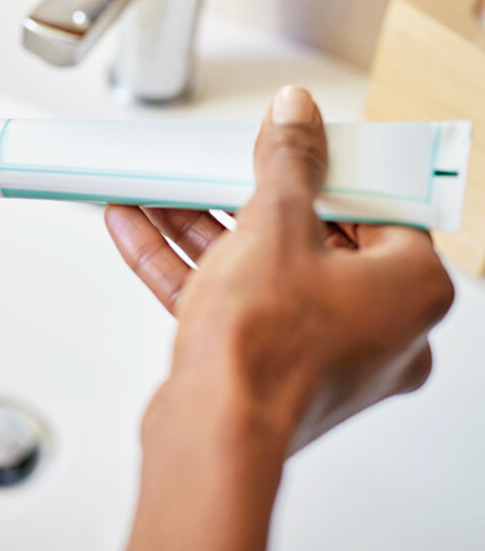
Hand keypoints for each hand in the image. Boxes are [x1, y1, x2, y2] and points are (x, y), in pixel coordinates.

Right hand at [102, 86, 454, 550]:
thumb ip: (288, 162)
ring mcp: (320, 352)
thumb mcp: (275, 225)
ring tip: (157, 190)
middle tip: (215, 166)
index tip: (290, 147)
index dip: (326, 169)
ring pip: (258, 271)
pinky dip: (187, 267)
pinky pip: (230, 303)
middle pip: (308, 237)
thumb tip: (297, 116)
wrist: (213, 434)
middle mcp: (379, 327)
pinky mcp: (267, 369)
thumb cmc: (267, 351)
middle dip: (241, 197)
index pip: (376, 205)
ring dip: (200, 228)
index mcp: (411, 289)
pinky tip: (139, 229)